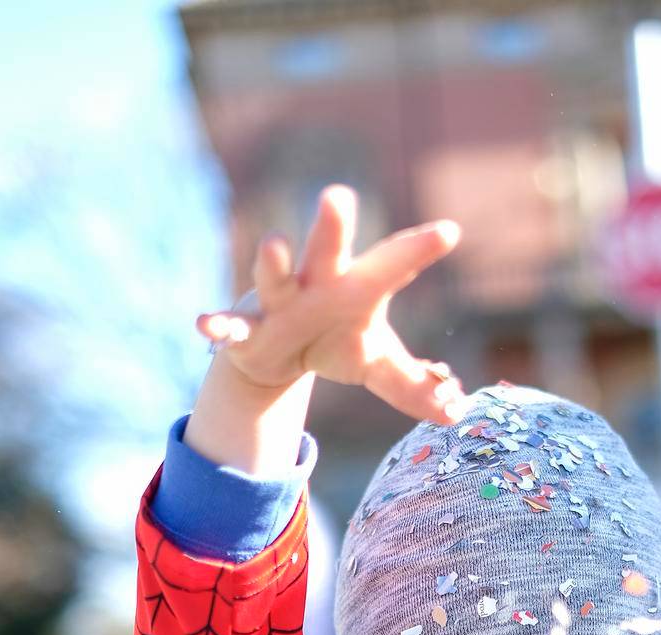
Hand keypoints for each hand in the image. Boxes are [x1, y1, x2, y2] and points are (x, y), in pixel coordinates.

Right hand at [196, 185, 467, 424]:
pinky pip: (233, 326)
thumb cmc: (335, 344)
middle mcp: (319, 284)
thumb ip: (412, 385)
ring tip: (274, 244)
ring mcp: (280, 302)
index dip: (419, 249)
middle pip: (328, 251)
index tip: (450, 233)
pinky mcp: (249, 328)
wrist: (277, 356)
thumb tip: (454, 412)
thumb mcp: (376, 366)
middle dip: (332, 227)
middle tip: (339, 196)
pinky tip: (205, 325)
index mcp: (358, 288)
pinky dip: (220, 326)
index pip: (393, 265)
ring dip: (273, 263)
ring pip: (276, 278)